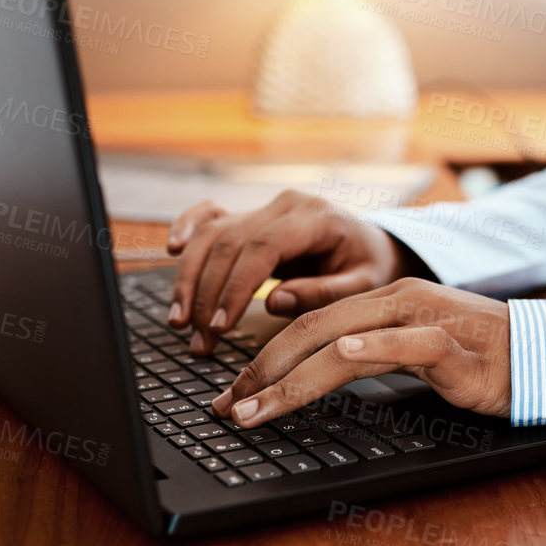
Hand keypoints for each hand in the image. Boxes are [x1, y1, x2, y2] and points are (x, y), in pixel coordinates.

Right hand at [165, 191, 417, 354]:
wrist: (373, 245)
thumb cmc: (370, 266)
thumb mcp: (364, 285)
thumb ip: (323, 293)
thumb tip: (274, 302)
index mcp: (315, 217)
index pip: (262, 248)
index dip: (235, 287)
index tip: (220, 325)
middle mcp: (284, 205)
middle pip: (229, 243)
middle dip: (206, 295)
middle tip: (198, 340)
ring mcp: (264, 207)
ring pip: (212, 234)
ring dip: (189, 278)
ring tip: (180, 322)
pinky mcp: (250, 216)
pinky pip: (211, 216)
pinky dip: (188, 229)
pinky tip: (171, 249)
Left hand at [210, 278, 510, 427]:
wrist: (543, 356)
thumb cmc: (477, 359)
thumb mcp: (411, 352)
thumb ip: (368, 354)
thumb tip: (314, 374)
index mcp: (382, 301)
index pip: (308, 325)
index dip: (263, 358)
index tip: (232, 393)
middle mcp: (396, 301)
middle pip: (312, 330)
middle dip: (261, 371)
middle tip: (225, 407)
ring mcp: (424, 319)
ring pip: (344, 340)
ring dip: (292, 377)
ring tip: (255, 407)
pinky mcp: (453, 345)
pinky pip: (408, 343)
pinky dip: (373, 348)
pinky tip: (342, 357)